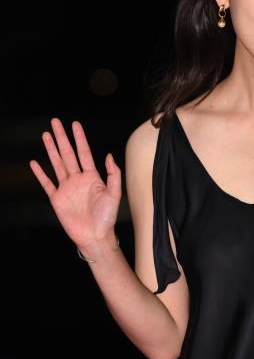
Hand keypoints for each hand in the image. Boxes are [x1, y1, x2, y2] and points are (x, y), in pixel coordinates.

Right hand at [29, 118, 121, 249]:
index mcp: (92, 177)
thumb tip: (109, 156)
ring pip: (57, 164)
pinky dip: (40, 173)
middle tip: (55, 122)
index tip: (75, 124)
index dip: (79, 138)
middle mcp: (78, 179)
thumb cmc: (107, 217)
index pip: (84, 152)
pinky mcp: (57, 199)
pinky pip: (47, 183)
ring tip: (45, 135)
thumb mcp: (115, 194)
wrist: (95, 236)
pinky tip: (34, 163)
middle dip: (62, 138)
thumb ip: (113, 174)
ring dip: (51, 149)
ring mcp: (66, 188)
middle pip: (68, 154)